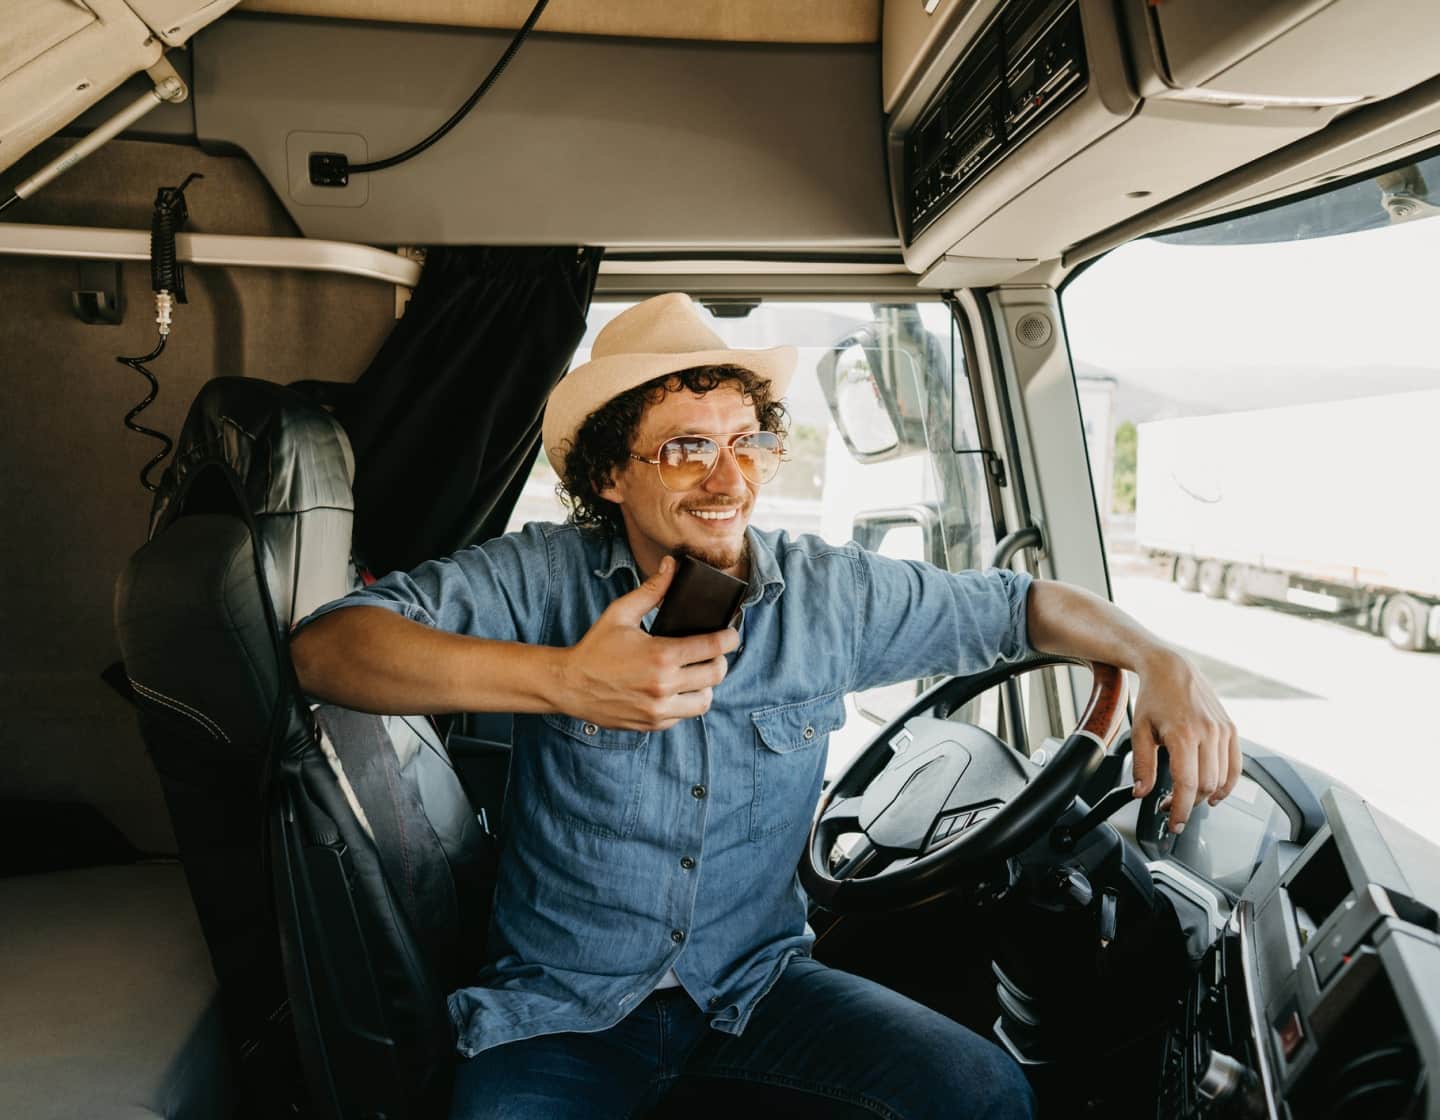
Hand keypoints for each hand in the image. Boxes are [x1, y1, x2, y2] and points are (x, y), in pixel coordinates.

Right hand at [556, 555, 739, 731]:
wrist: (569, 685)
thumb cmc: (595, 647)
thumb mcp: (621, 613)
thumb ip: (651, 590)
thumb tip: (672, 565)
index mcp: (661, 655)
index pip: (713, 647)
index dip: (729, 638)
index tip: (731, 633)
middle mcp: (664, 685)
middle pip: (716, 674)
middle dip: (720, 659)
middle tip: (712, 651)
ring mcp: (659, 709)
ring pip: (706, 700)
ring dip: (706, 685)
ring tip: (696, 673)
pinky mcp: (653, 724)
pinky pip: (684, 715)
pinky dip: (686, 702)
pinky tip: (677, 688)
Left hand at [1129, 648, 1239, 833]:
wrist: (1172, 669)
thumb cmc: (1154, 697)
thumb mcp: (1139, 730)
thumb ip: (1141, 765)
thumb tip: (1141, 792)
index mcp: (1182, 734)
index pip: (1187, 785)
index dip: (1181, 809)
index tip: (1174, 822)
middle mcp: (1207, 733)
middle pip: (1206, 786)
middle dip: (1189, 804)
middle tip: (1171, 807)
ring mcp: (1222, 731)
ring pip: (1221, 779)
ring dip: (1206, 796)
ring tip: (1187, 798)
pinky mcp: (1231, 729)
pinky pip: (1235, 766)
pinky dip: (1227, 784)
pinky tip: (1214, 793)